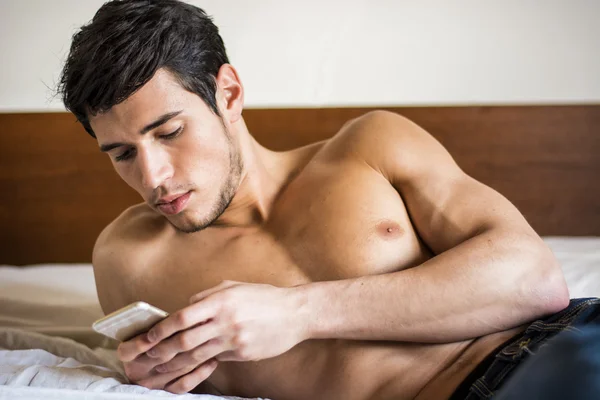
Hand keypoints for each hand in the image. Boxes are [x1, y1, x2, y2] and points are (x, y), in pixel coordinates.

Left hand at [117, 281, 307, 392]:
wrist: (295, 313)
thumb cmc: (264, 297)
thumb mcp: (235, 287)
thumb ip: (208, 296)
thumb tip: (187, 306)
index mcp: (221, 300)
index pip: (183, 317)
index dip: (163, 329)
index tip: (151, 336)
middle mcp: (226, 320)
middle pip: (186, 339)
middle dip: (164, 350)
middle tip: (151, 356)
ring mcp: (235, 339)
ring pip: (198, 355)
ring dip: (178, 362)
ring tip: (164, 368)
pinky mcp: (243, 353)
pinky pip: (218, 359)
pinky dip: (203, 363)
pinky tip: (192, 367)